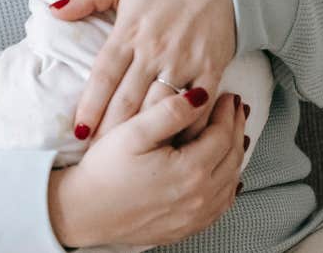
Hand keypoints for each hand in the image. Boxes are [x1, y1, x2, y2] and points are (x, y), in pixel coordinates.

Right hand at [48, 90, 245, 247]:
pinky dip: (230, 183)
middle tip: (237, 108)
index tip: (229, 94)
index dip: (228, 112)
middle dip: (237, 128)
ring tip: (236, 133)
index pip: (223, 135)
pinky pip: (221, 204)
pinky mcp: (187, 227)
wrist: (85, 211)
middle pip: (232, 157)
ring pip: (231, 181)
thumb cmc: (106, 168)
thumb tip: (201, 95)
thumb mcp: (134, 131)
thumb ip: (170, 111)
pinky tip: (227, 173)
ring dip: (237, 154)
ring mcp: (195, 216)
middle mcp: (200, 197)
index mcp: (190, 170)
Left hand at [49, 0, 235, 140]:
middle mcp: (154, 49)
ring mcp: (184, 61)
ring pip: (159, 107)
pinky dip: (187, 128)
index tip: (78, 131)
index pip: (104, 75)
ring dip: (146, 135)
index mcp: (129, 31)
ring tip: (131, 160)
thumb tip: (54, 9)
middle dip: (111, 131)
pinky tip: (176, 147)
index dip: (90, 105)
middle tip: (98, 157)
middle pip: (128, 99)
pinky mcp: (211, 69)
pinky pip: (197, 107)